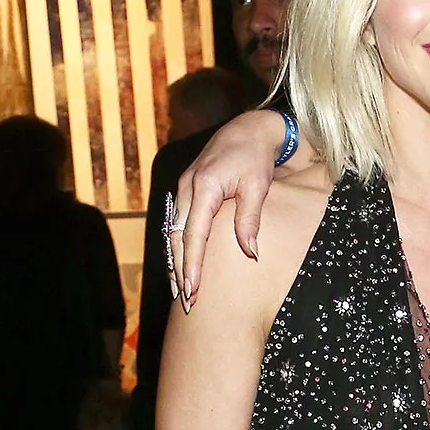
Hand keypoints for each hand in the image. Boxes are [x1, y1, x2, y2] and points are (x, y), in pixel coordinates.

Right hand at [170, 109, 285, 306]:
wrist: (249, 129)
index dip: (191, 265)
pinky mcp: (188, 189)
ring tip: (179, 289)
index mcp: (204, 187)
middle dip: (179, 269)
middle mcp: (187, 188)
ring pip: (173, 230)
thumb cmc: (256, 158)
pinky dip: (178, 244)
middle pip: (176, 236)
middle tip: (185, 300)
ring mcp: (184, 187)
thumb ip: (249, 220)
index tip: (192, 289)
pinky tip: (180, 262)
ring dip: (175, 260)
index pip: (193, 234)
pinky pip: (177, 221)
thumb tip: (249, 253)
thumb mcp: (257, 188)